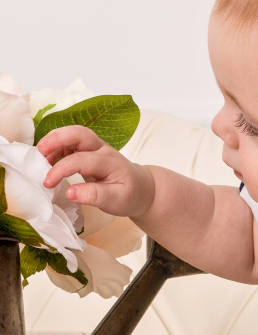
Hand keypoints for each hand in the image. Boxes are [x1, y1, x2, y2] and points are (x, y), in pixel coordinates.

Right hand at [38, 125, 154, 218]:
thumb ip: (94, 196)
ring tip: (39, 157)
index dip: (61, 169)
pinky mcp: (88, 149)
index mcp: (109, 162)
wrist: (140, 188)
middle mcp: (102, 149)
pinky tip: (48, 159)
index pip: (81, 160)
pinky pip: (71, 141)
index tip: (47, 183)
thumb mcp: (116, 201)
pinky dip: (56, 146)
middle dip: (57, 138)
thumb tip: (69, 193)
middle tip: (39, 151)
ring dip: (54, 140)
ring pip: (73, 133)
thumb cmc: (129, 195)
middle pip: (79, 133)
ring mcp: (95, 147)